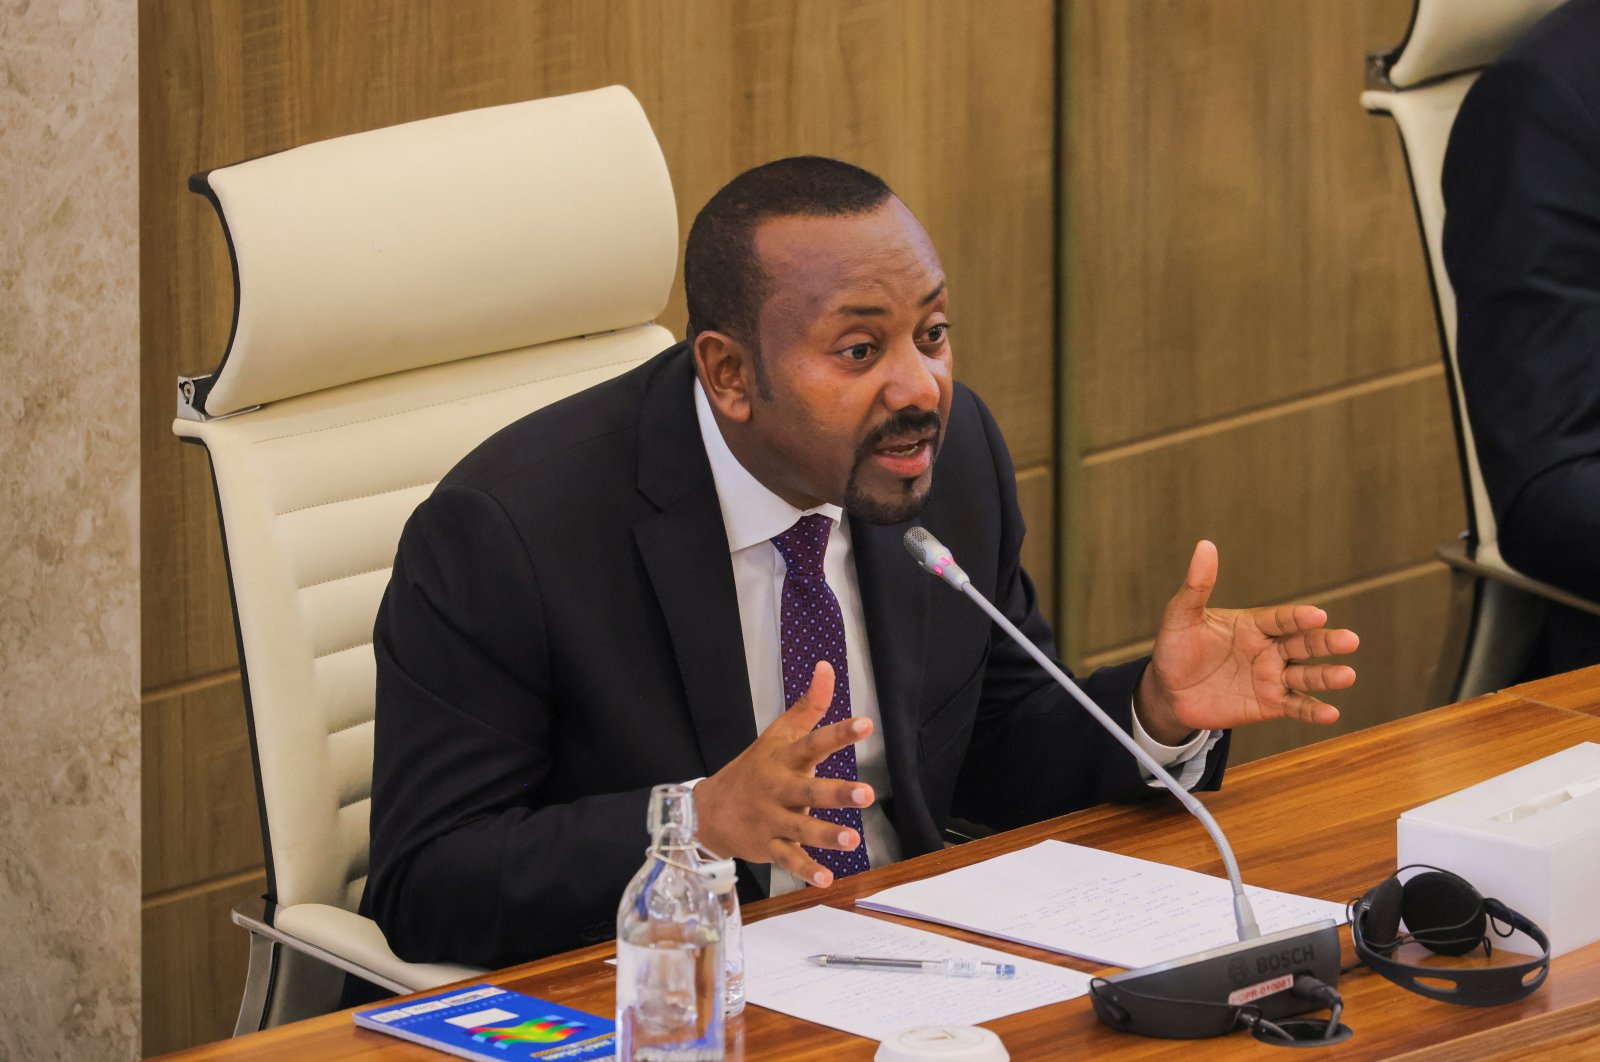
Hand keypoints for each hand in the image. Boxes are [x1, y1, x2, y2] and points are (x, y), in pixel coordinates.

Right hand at [694, 661, 873, 887]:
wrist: (707, 810)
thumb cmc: (754, 769)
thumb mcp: (777, 734)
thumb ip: (808, 705)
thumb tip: (827, 667)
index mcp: (784, 759)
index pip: (813, 741)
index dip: (839, 733)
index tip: (866, 724)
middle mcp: (778, 789)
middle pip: (809, 790)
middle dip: (836, 792)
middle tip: (865, 793)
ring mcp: (772, 820)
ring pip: (801, 827)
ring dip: (826, 835)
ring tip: (852, 840)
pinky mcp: (768, 846)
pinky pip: (788, 860)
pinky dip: (805, 871)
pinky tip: (826, 880)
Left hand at [1136, 540, 1358, 743]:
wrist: (1168, 691)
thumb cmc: (1176, 648)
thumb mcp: (1181, 616)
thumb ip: (1197, 585)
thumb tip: (1205, 545)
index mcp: (1253, 624)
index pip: (1281, 619)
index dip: (1298, 617)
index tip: (1317, 615)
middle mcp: (1269, 649)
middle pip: (1303, 644)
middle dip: (1326, 642)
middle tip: (1350, 640)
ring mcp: (1272, 677)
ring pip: (1306, 675)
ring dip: (1327, 676)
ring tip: (1347, 676)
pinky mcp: (1269, 704)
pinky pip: (1295, 706)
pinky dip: (1313, 711)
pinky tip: (1331, 714)